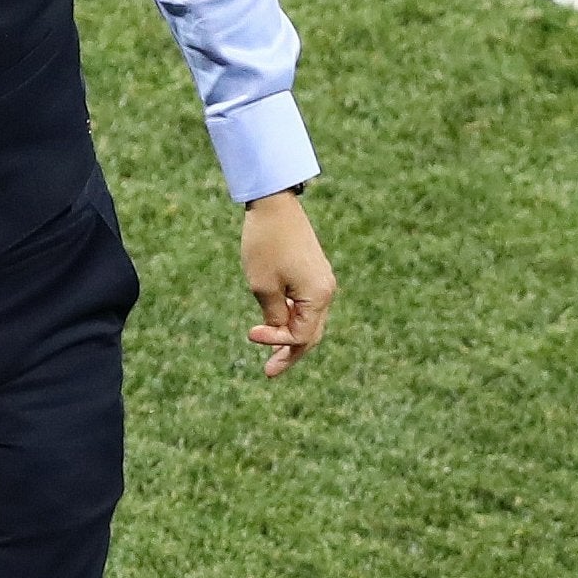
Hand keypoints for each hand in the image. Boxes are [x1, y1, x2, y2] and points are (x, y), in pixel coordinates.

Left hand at [241, 191, 336, 377]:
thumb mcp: (262, 285)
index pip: (301, 336)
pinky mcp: (313, 274)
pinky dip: (292, 320)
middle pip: (310, 334)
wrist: (274, 204)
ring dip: (291, 338)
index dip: (276, 342)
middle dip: (289, 353)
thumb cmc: (265, 243)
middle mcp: (326, 292)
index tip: (250, 334)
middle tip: (268, 373)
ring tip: (272, 357)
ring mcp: (322, 282)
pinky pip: (307, 306)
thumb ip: (273, 314)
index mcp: (318, 296)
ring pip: (309, 321)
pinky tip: (276, 327)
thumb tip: (279, 332)